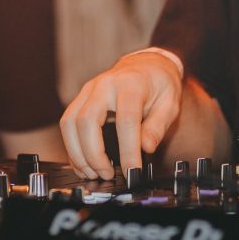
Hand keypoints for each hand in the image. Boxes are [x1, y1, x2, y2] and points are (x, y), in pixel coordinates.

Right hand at [59, 51, 182, 180]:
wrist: (146, 65)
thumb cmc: (158, 83)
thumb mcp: (170, 103)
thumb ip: (158, 126)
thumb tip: (146, 148)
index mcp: (130, 84)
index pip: (125, 120)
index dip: (128, 150)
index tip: (132, 170)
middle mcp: (104, 85)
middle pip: (87, 121)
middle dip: (93, 154)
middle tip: (107, 174)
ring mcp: (88, 90)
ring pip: (70, 123)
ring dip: (77, 153)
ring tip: (92, 173)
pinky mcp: (80, 99)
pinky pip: (68, 124)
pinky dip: (72, 147)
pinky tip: (83, 163)